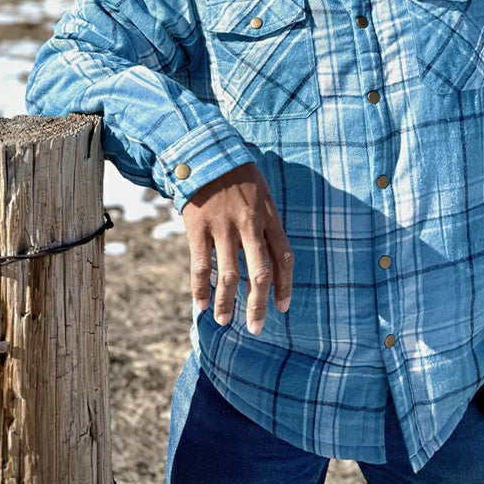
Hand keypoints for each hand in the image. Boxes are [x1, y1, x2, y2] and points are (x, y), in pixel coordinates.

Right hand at [181, 163, 293, 334]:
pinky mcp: (198, 228)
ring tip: (225, 321)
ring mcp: (223, 227)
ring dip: (227, 303)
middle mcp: (249, 224)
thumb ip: (266, 227)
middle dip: (259, 305)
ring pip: (229, 275)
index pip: (284, 257)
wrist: (206, 155)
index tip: (283, 308)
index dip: (285, 286)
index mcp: (269, 216)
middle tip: (256, 328)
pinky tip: (201, 304)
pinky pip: (201, 266)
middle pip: (259, 273)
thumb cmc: (238, 179)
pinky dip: (201, 288)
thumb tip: (270, 265)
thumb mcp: (262, 196)